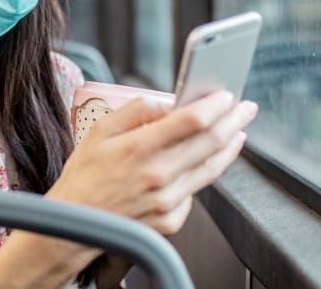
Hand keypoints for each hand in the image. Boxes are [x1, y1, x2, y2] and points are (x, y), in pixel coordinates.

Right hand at [49, 91, 256, 234]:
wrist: (75, 224)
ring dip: (229, 146)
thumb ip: (134, 110)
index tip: (226, 95)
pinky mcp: (170, 220)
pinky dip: (200, 175)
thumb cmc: (85, 176)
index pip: (191, 120)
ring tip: (237, 132)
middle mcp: (157, 175)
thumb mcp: (99, 131)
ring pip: (211, 168)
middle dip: (234, 121)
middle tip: (245, 109)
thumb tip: (166, 101)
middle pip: (210, 142)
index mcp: (138, 148)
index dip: (215, 104)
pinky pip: (194, 192)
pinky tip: (198, 165)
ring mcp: (167, 200)